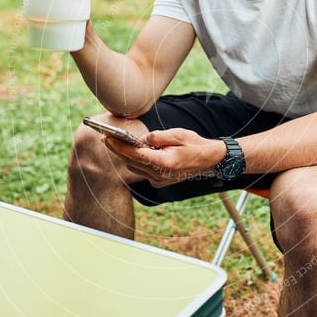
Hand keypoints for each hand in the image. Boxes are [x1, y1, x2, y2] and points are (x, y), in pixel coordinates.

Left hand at [102, 128, 226, 187]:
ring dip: (126, 155)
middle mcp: (160, 175)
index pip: (135, 154)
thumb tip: (141, 139)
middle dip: (118, 149)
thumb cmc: (194, 144)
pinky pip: (142, 171)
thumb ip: (156, 137)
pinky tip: (135, 151)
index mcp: (164, 163)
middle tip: (106, 137)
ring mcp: (159, 181)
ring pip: (134, 167)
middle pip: (131, 162)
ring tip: (117, 142)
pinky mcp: (159, 182)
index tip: (107, 137)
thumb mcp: (177, 134)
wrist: (209, 160)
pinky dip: (136, 161)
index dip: (119, 146)